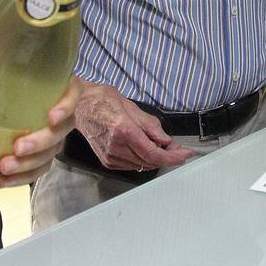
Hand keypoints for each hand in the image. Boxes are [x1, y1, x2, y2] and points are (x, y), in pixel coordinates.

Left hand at [0, 53, 80, 188]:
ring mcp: (48, 132)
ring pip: (52, 152)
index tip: (50, 117)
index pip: (73, 92)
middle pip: (64, 128)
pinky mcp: (36, 151)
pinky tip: (3, 180)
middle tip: (17, 147)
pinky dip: (23, 177)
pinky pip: (38, 168)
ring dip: (31, 164)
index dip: (68, 105)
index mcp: (50, 82)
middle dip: (42, 142)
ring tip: (4, 167)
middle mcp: (55, 108)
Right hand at [76, 82, 195, 170]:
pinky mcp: (106, 160)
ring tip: (165, 148)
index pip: (153, 153)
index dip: (173, 157)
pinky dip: (143, 160)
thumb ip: (151, 126)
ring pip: (141, 165)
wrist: (79, 106)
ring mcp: (109, 156)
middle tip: (179, 149)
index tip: (186, 154)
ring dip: (156, 159)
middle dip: (168, 157)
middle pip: (149, 162)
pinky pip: (131, 165)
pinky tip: (148, 151)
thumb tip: (166, 141)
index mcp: (123, 130)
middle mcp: (116, 147)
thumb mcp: (132, 106)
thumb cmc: (103, 100)